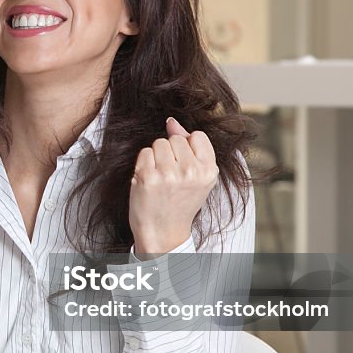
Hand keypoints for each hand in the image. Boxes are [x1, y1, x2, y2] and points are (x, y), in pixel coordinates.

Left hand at [129, 117, 218, 254]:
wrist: (162, 231)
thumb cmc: (179, 202)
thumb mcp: (197, 177)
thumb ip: (190, 147)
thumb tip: (172, 121)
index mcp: (208, 171)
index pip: (197, 136)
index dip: (187, 147)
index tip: (184, 165)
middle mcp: (191, 172)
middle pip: (175, 138)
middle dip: (170, 152)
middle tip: (171, 176)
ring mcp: (169, 174)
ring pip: (159, 142)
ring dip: (156, 157)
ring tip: (160, 177)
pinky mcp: (148, 176)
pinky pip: (145, 152)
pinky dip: (143, 164)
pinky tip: (149, 180)